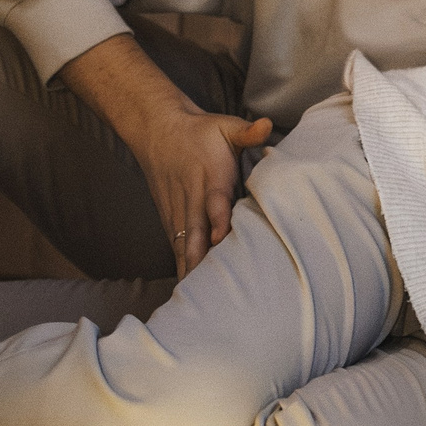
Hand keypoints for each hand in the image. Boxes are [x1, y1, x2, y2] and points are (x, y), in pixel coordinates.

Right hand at [130, 101, 273, 275]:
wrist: (157, 131)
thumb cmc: (200, 132)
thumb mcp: (225, 126)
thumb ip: (247, 131)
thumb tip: (267, 125)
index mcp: (209, 178)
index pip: (214, 203)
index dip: (217, 221)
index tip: (221, 238)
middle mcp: (191, 199)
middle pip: (194, 233)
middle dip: (202, 259)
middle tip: (215, 287)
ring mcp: (178, 212)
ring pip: (183, 246)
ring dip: (191, 270)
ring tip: (202, 300)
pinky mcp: (170, 220)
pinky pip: (176, 248)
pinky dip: (182, 268)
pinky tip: (188, 292)